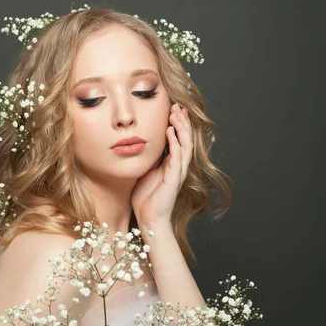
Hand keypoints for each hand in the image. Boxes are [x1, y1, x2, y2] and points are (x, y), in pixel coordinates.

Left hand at [131, 103, 193, 230]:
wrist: (149, 219)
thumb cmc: (145, 198)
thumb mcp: (145, 171)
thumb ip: (147, 158)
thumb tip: (139, 143)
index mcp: (171, 164)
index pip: (179, 139)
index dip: (178, 124)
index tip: (173, 109)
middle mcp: (178, 166)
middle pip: (186, 138)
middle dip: (182, 121)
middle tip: (177, 106)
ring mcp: (178, 172)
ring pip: (185, 144)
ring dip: (181, 128)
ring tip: (176, 114)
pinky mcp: (174, 178)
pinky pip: (177, 157)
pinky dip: (175, 142)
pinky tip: (169, 131)